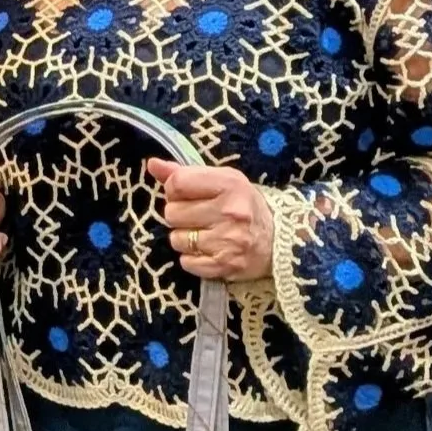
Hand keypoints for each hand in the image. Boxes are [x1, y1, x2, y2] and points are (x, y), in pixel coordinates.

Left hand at [146, 159, 273, 281]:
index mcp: (230, 185)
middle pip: (172, 213)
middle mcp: (230, 212)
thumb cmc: (244, 206)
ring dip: (185, 237)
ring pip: (176, 239)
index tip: (185, 194)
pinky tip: (208, 250)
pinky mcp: (224, 265)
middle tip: (199, 216)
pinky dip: (192, 258)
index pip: (177, 183)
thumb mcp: (222, 181)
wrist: (279, 241)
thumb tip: (152, 165)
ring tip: (205, 234)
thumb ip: (185, 173)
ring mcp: (227, 241)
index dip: (173, 190)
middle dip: (180, 215)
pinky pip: (186, 262)